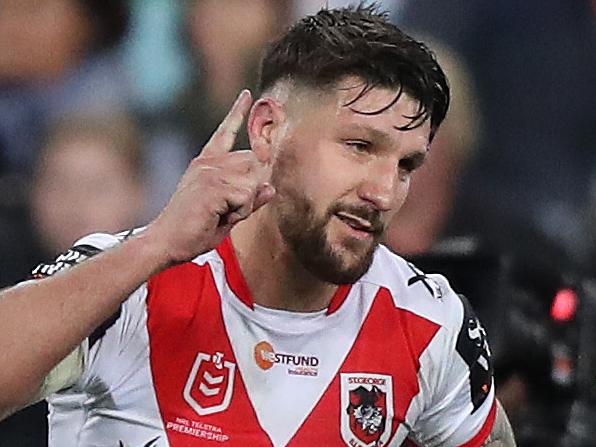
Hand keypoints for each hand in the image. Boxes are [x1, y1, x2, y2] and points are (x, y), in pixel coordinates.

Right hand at [145, 90, 274, 264]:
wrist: (165, 241)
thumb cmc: (193, 230)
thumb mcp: (227, 214)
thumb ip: (248, 200)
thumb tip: (271, 188)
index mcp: (206, 164)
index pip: (225, 132)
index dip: (238, 113)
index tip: (248, 95)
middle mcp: (208, 163)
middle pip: (254, 164)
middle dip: (251, 190)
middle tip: (226, 210)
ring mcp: (210, 172)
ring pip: (252, 182)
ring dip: (244, 205)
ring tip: (219, 214)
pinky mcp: (212, 186)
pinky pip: (246, 196)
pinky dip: (239, 212)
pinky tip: (217, 216)